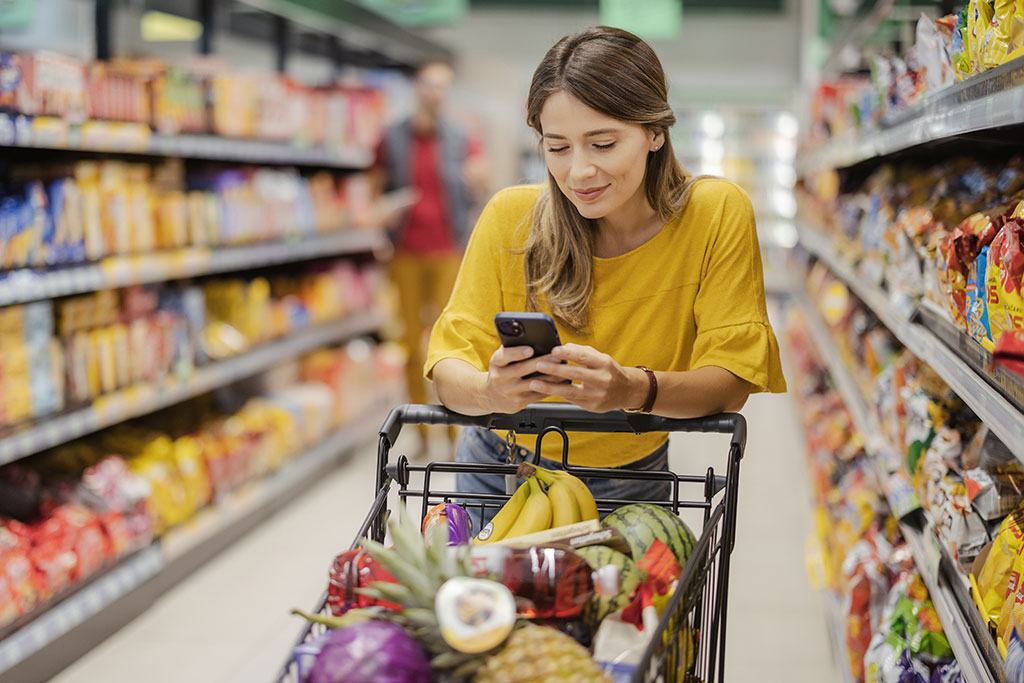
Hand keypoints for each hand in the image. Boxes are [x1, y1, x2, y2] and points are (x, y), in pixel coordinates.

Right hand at [484, 346, 561, 413]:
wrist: (491, 395)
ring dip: (550, 376)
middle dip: (541, 362)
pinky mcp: (518, 402)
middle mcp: (500, 377)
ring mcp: (509, 391)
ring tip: (564, 369)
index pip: (504, 356)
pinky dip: (550, 388)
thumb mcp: (501, 359)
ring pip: (533, 383)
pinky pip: (537, 395)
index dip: (517, 352)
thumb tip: (535, 338)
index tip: (530, 349)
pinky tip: (561, 382)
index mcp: (496, 363)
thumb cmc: (502, 370)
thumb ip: (513, 349)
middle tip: (556, 357)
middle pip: (522, 369)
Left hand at [530, 343, 648, 412]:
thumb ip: (582, 352)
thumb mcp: (600, 358)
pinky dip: (557, 394)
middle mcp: (602, 379)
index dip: (568, 353)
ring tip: (535, 383)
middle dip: (555, 370)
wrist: (627, 391)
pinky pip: (571, 400)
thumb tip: (562, 347)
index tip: (553, 351)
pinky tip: (545, 391)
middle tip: (539, 365)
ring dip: (550, 387)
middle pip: (575, 374)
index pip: (584, 357)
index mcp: (604, 364)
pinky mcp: (592, 406)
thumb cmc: (610, 371)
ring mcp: (597, 395)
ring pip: (571, 391)